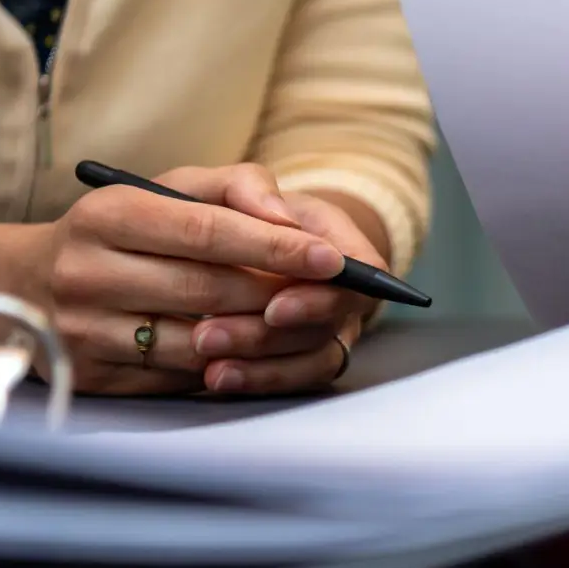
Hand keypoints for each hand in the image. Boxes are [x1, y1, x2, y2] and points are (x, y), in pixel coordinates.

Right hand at [27, 163, 347, 394]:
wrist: (30, 284)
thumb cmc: (125, 228)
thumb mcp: (170, 188)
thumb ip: (238, 187)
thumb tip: (289, 220)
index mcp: (107, 214)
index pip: (207, 231)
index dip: (275, 246)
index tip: (330, 258)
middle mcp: (87, 273)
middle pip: (208, 291)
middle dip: (278, 294)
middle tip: (328, 295)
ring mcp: (84, 331)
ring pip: (198, 344)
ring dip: (259, 338)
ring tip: (296, 323)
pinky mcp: (92, 376)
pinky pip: (177, 377)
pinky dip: (223, 365)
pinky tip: (250, 351)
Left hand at [192, 192, 384, 392]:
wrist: (224, 240)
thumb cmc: (235, 209)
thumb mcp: (232, 185)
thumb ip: (250, 186)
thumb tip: (278, 218)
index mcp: (342, 246)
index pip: (360, 276)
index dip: (322, 296)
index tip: (276, 305)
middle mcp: (342, 295)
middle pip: (328, 326)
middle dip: (270, 335)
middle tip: (211, 335)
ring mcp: (322, 332)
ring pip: (312, 361)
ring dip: (262, 366)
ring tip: (208, 362)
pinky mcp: (297, 361)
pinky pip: (292, 382)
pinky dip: (257, 381)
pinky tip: (217, 378)